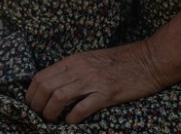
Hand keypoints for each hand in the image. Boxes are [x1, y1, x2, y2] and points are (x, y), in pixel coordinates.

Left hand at [25, 41, 165, 123]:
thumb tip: (54, 86)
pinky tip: (71, 122)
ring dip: (50, 112)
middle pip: (46, 87)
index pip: (42, 76)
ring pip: (59, 97)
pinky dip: (72, 118)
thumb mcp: (90, 59)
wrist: (149, 60)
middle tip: (39, 116)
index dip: (31, 93)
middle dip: (37, 105)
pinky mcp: (108, 94)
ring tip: (51, 121)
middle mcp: (79, 69)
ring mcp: (93, 81)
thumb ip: (72, 70)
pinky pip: (82, 108)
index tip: (31, 104)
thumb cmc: (120, 61)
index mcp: (73, 60)